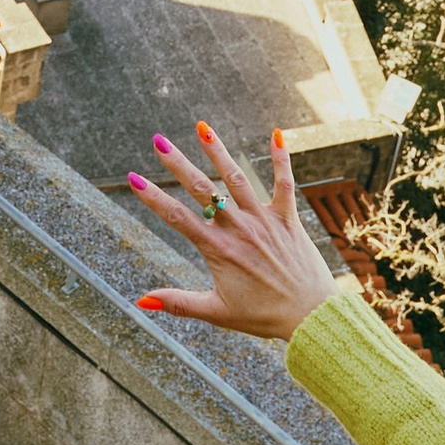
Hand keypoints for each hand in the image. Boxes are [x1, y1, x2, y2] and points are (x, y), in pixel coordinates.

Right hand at [125, 123, 339, 345]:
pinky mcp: (288, 219)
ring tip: (202, 127)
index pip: (177, 217)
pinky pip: (285, 183)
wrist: (311, 317)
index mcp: (218, 250)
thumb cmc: (264, 317)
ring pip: (237, 179)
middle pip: (202, 190)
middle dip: (178, 164)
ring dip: (218, 152)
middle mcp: (239, 229)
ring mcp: (264, 221)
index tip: (134, 178)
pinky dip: (281, 158)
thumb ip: (179, 303)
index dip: (153, 197)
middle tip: (159, 141)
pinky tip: (277, 133)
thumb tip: (141, 301)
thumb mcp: (217, 313)